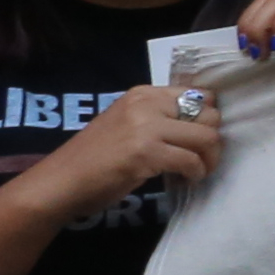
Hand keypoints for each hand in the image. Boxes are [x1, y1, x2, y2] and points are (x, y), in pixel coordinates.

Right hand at [11, 80, 221, 221]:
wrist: (61, 181)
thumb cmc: (95, 157)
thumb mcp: (128, 123)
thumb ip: (158, 117)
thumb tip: (200, 122)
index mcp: (143, 93)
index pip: (199, 95)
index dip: (208, 119)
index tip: (200, 138)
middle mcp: (146, 104)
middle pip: (209, 115)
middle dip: (212, 141)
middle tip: (202, 159)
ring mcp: (146, 127)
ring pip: (206, 137)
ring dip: (208, 159)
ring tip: (196, 171)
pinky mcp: (146, 153)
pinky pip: (191, 161)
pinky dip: (196, 173)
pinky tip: (185, 179)